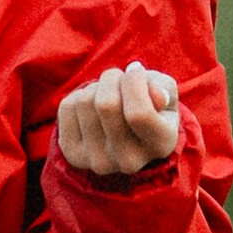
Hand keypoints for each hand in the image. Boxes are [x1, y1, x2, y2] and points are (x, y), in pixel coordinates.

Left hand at [56, 64, 182, 178]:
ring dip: (96, 86)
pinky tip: (92, 107)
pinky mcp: (73, 154)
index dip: (134, 82)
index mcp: (161, 145)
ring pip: (85, 101)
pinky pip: (67, 107)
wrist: (127, 133)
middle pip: (106, 105)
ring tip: (108, 94)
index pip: (139, 113)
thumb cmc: (151, 105)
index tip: (135, 71)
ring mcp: (98, 161)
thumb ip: (164, 87)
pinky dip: (78, 95)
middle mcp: (129, 161)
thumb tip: (149, 88)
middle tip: (119, 79)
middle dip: (112, 78)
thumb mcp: (166, 92)